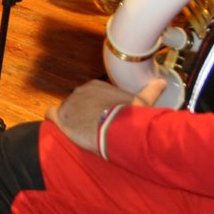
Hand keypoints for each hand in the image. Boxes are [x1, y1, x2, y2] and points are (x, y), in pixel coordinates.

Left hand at [46, 77, 165, 153]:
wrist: (116, 128)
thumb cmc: (129, 115)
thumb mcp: (141, 102)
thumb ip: (150, 90)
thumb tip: (162, 82)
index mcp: (95, 86)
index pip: (91, 96)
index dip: (96, 109)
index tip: (103, 119)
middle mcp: (79, 91)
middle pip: (78, 104)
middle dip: (84, 114)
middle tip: (95, 128)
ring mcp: (68, 103)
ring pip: (66, 110)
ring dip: (72, 120)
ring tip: (83, 132)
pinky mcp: (61, 117)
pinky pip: (50, 114)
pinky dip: (53, 119)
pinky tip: (58, 126)